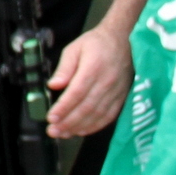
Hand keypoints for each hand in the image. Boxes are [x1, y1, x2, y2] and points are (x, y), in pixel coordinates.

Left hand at [46, 23, 131, 137]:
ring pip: (97, 115)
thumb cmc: (96, 44)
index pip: (77, 92)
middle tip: (53, 131)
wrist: (124, 41)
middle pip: (86, 107)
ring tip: (63, 133)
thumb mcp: (75, 48)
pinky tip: (81, 131)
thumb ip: (64, 68)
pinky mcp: (121, 98)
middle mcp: (106, 82)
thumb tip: (54, 85)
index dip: (64, 107)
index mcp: (94, 68)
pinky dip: (95, 126)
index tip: (51, 117)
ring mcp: (116, 92)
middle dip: (68, 122)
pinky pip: (108, 116)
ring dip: (79, 127)